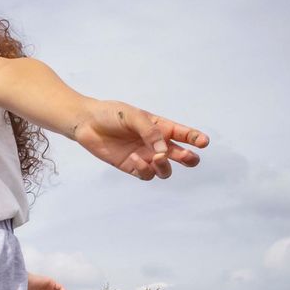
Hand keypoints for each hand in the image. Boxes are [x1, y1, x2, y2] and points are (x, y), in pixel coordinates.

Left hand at [71, 99, 207, 179]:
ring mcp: (145, 157)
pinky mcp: (131, 166)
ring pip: (165, 170)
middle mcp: (157, 144)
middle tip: (186, 156)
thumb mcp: (132, 116)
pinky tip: (135, 158)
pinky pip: (146, 174)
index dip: (197, 139)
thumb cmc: (110, 114)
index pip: (185, 135)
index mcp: (162, 127)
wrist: (86, 123)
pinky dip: (144, 169)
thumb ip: (149, 131)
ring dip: (165, 166)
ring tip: (157, 157)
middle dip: (189, 159)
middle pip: (182, 157)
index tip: (203, 142)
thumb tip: (163, 150)